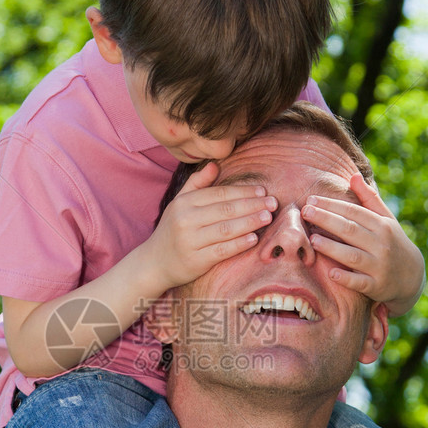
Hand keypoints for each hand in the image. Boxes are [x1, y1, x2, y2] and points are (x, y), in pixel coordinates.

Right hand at [146, 163, 276, 291]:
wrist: (154, 263)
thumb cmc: (172, 231)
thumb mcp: (179, 204)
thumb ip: (196, 184)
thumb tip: (214, 164)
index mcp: (184, 203)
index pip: (219, 193)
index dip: (243, 191)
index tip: (263, 190)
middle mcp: (186, 219)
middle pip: (226, 209)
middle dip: (252, 205)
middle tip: (273, 202)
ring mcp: (190, 241)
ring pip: (226, 229)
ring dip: (250, 222)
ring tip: (268, 217)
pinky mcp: (196, 260)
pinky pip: (222, 250)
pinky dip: (239, 244)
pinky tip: (254, 238)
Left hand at [302, 171, 424, 316]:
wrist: (412, 276)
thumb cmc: (392, 242)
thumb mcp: (385, 220)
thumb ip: (369, 199)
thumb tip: (353, 175)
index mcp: (381, 225)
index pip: (354, 212)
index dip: (332, 205)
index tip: (311, 199)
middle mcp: (381, 244)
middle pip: (350, 230)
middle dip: (327, 219)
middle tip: (305, 211)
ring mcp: (379, 266)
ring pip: (353, 255)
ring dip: (332, 248)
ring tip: (312, 239)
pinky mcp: (377, 286)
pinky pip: (359, 282)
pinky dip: (346, 277)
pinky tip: (331, 273)